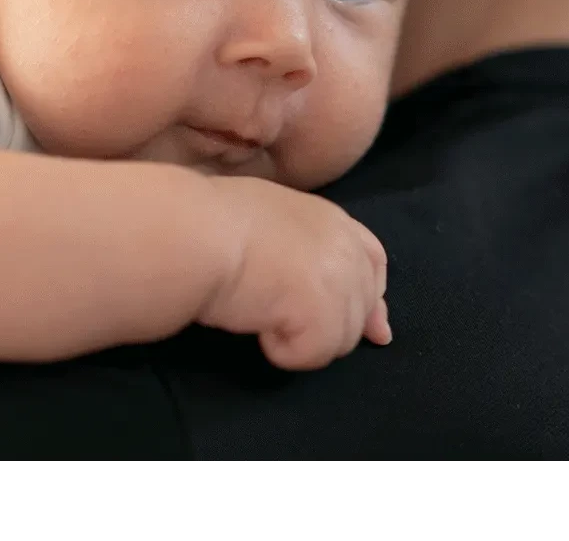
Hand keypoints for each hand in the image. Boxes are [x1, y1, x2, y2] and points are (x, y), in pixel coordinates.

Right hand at [199, 177, 391, 370]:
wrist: (195, 232)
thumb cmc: (211, 219)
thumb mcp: (266, 215)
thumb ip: (301, 243)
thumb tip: (318, 278)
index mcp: (331, 219)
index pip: (373, 262)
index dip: (371, 298)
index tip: (372, 328)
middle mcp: (344, 248)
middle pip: (361, 308)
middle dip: (332, 326)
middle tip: (290, 330)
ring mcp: (339, 281)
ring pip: (341, 339)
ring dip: (303, 339)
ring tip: (261, 318)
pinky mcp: (322, 313)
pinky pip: (313, 355)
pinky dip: (284, 352)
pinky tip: (258, 328)